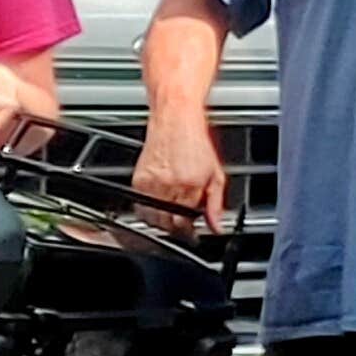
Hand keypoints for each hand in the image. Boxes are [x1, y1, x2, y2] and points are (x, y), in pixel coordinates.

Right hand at [129, 108, 228, 225]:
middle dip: (175, 229)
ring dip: (161, 222)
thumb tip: (217, 227)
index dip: (188, 233)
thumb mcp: (215, 174)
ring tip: (171, 214)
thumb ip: (215, 204)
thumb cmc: (195, 143)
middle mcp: (169, 184)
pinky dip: (148, 210)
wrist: (175, 120)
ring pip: (151, 218)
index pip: (184, 223)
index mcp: (190, 184)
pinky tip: (159, 204)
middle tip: (182, 225)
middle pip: (166, 224)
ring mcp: (151, 182)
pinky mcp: (138, 179)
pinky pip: (140, 205)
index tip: (192, 235)